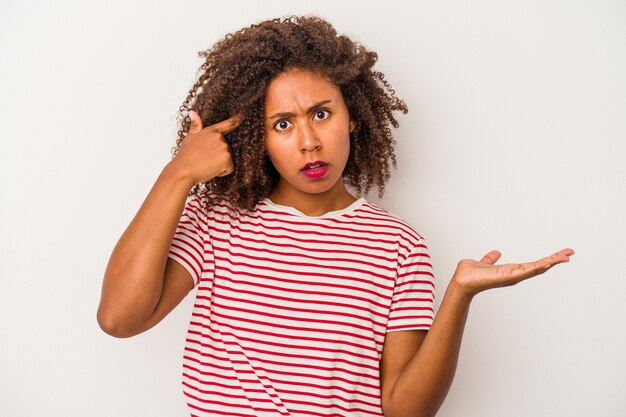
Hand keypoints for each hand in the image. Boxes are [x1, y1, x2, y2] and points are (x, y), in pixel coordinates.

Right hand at [169, 110, 242, 183]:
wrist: (183, 170)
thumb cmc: (185, 156)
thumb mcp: (190, 137)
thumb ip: (195, 125)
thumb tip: (192, 112)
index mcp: (211, 131)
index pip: (227, 124)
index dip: (236, 120)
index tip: (243, 115)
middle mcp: (220, 137)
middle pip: (227, 148)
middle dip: (218, 155)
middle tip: (204, 158)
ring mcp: (224, 148)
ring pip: (228, 159)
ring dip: (220, 164)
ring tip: (206, 164)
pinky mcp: (227, 159)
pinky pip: (230, 168)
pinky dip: (222, 172)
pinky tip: (210, 170)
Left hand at [451, 248, 574, 298]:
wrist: (461, 281)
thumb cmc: (471, 274)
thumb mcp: (485, 262)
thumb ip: (490, 258)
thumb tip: (496, 252)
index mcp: (511, 270)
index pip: (533, 264)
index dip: (547, 260)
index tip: (560, 254)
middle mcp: (515, 274)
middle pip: (540, 266)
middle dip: (555, 260)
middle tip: (570, 253)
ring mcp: (513, 276)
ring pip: (536, 268)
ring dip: (551, 262)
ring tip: (565, 256)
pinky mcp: (508, 276)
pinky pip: (525, 271)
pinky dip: (537, 267)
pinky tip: (548, 263)